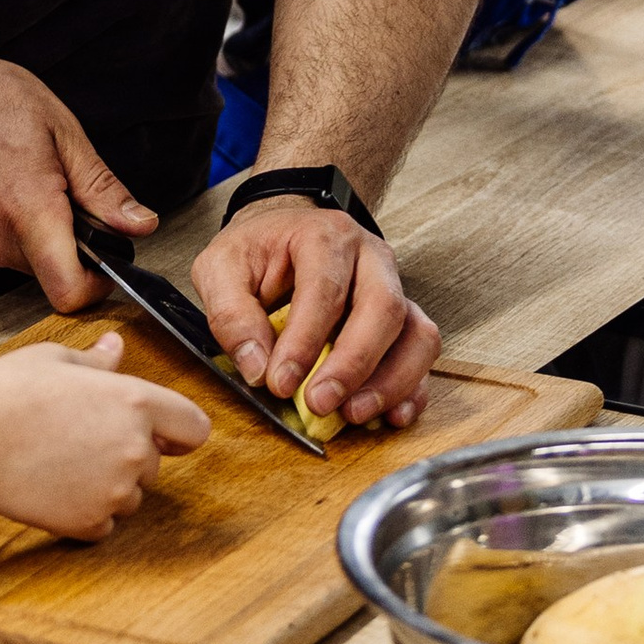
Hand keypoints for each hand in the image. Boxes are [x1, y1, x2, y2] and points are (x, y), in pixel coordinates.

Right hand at [0, 40, 156, 309]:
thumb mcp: (61, 130)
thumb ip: (102, 188)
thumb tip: (140, 225)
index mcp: (25, 209)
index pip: (69, 291)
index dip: (98, 285)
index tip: (109, 258)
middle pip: (53, 273)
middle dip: (72, 244)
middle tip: (66, 191)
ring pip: (28, 262)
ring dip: (42, 234)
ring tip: (30, 178)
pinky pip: (2, 251)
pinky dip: (15, 229)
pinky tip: (4, 185)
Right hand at [0, 330, 207, 536]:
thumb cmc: (6, 392)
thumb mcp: (56, 359)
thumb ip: (97, 361)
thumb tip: (115, 347)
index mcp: (135, 401)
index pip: (194, 427)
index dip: (178, 429)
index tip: (160, 432)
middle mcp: (135, 448)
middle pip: (154, 463)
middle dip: (127, 454)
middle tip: (79, 439)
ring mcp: (114, 491)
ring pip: (130, 496)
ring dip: (108, 485)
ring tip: (60, 461)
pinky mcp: (89, 523)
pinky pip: (104, 523)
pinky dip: (85, 511)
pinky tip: (52, 486)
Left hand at [192, 199, 439, 430]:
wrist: (285, 229)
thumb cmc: (257, 249)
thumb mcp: (221, 268)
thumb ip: (231, 315)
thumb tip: (256, 367)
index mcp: (324, 237)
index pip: (324, 290)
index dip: (304, 342)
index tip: (281, 383)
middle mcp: (370, 258)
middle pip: (383, 309)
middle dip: (353, 364)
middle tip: (320, 403)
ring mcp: (394, 287)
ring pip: (416, 333)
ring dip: (390, 381)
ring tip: (353, 414)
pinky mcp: (404, 318)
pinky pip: (422, 354)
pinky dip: (412, 388)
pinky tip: (390, 415)